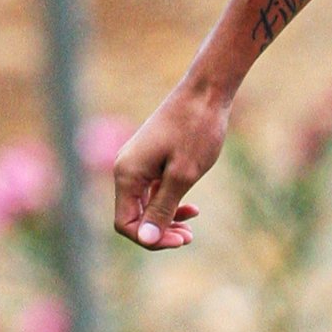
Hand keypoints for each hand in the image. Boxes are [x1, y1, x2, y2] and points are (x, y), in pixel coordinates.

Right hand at [113, 87, 222, 248]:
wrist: (206, 92)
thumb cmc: (196, 131)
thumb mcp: (183, 175)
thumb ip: (163, 208)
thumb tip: (146, 239)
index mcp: (127, 174)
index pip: (125, 223)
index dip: (150, 239)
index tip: (181, 239)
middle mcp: (126, 169)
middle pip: (134, 216)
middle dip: (160, 231)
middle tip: (189, 238)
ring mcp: (138, 163)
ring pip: (145, 205)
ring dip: (166, 219)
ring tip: (191, 229)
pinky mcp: (152, 158)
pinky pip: (153, 190)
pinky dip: (170, 202)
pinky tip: (192, 208)